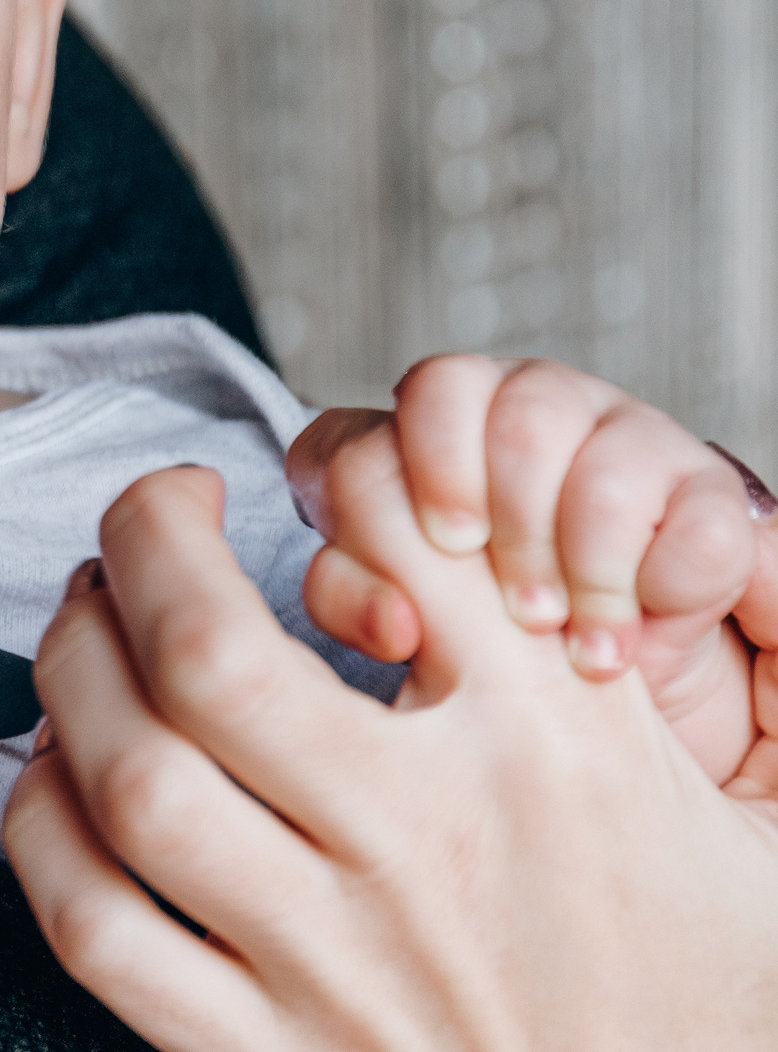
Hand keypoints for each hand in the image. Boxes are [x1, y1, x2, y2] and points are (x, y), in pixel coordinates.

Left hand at [4, 464, 777, 1050]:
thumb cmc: (696, 961)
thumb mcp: (709, 786)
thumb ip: (586, 647)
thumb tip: (439, 521)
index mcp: (547, 747)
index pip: (394, 531)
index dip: (318, 467)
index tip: (284, 480)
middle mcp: (430, 844)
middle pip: (205, 650)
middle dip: (139, 545)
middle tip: (148, 522)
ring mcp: (337, 961)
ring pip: (133, 777)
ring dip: (74, 673)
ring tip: (90, 627)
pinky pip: (98, 928)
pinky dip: (47, 832)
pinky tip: (66, 777)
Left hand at [289, 357, 760, 777]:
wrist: (602, 675)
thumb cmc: (483, 630)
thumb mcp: (406, 611)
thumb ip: (358, 597)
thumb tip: (388, 622)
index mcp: (444, 421)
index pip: (427, 391)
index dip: (421, 467)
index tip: (445, 545)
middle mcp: (532, 408)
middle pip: (511, 415)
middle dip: (513, 527)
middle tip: (516, 613)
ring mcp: (625, 437)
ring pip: (603, 467)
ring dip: (583, 568)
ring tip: (572, 644)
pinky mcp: (710, 493)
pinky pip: (696, 524)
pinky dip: (660, 587)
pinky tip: (628, 631)